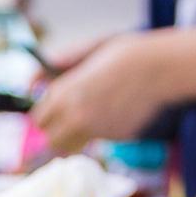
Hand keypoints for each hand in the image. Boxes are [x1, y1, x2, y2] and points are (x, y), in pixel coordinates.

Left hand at [31, 31, 175, 153]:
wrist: (160, 67)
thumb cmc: (126, 54)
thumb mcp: (90, 50)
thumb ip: (61, 65)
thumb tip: (35, 79)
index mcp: (64, 93)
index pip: (39, 120)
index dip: (45, 116)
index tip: (50, 113)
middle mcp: (76, 116)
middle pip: (52, 140)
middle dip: (56, 132)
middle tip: (65, 121)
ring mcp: (96, 130)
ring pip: (73, 146)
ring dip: (75, 137)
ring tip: (89, 117)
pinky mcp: (115, 137)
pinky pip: (100, 140)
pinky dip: (103, 131)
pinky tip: (116, 111)